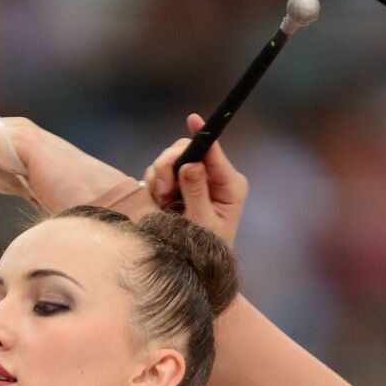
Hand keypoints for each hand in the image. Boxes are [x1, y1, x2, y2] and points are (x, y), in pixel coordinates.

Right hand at [143, 113, 248, 249]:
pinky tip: (160, 201)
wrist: (196, 266)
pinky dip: (154, 183)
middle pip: (187, 150)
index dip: (203, 134)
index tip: (194, 119)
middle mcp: (215, 176)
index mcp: (230, 185)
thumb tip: (191, 165)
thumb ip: (196, 193)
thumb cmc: (207, 249)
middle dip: (169, 165)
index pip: (215, 152)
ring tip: (163, 201)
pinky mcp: (180, 184)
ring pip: (170, 159)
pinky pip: (161, 171)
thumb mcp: (203, 224)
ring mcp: (196, 178)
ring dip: (160, 177)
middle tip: (163, 190)